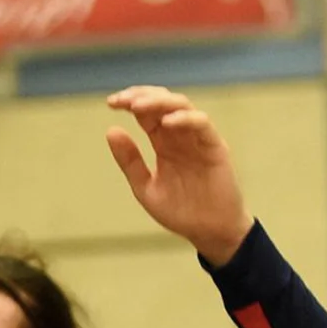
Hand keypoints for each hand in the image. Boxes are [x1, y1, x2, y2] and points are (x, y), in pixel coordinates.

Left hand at [105, 86, 254, 266]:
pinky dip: (185, 119)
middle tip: (121, 99)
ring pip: (182, 107)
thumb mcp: (145, 187)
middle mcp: (181, 136)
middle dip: (141, 96)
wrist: (208, 231)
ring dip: (159, 102)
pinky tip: (166, 122)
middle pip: (162, 103)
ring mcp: (198, 139)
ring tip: (138, 106)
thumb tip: (111, 130)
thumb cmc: (179, 211)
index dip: (130, 103)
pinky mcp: (215, 147)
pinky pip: (202, 125)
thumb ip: (130, 161)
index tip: (111, 103)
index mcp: (164, 143)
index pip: (147, 114)